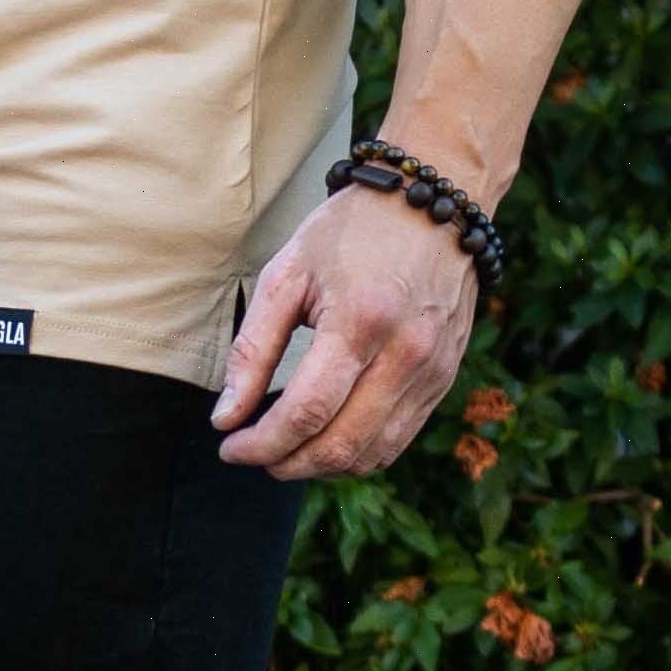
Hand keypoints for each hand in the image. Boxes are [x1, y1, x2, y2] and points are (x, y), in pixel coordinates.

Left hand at [209, 186, 478, 477]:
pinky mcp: (444, 378)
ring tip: (286, 451)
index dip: (261, 443)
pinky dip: (357, 453)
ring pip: (373, 454)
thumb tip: (226, 417)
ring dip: (321, 466)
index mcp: (360, 321)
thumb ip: (254, 349)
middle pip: (341, 444)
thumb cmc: (351, 232)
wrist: (433, 203)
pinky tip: (326, 438)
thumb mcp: (287, 274)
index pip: (307, 412)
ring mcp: (432, 371)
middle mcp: (405, 354)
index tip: (230, 446)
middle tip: (254, 454)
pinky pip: (399, 440)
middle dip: (287, 464)